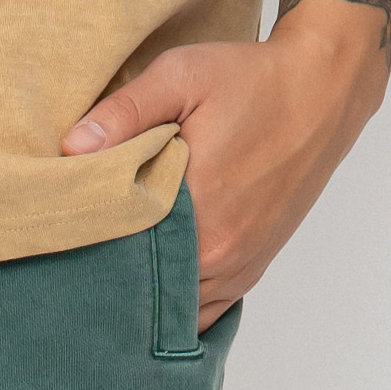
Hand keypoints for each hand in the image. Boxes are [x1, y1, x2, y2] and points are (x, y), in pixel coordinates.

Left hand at [60, 6, 389, 328]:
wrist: (323, 88)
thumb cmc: (252, 79)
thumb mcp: (182, 76)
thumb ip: (125, 112)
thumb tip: (71, 147)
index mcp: (198, 213)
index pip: (120, 258)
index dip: (89, 253)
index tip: (67, 241)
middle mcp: (219, 255)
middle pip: (144, 293)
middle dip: (111, 284)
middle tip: (78, 267)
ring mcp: (238, 268)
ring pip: (173, 312)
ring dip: (143, 300)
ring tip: (111, 278)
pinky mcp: (250, 270)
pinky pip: (203, 313)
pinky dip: (175, 308)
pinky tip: (152, 292)